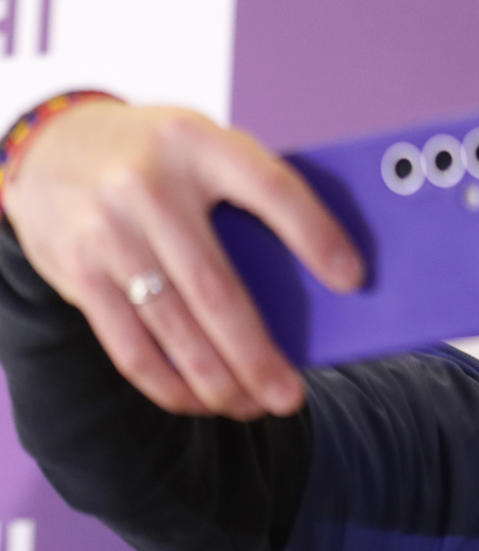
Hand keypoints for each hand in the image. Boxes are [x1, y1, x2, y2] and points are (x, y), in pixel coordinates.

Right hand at [5, 102, 363, 417]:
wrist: (54, 146)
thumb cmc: (160, 157)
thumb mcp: (207, 149)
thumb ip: (253, 195)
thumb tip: (322, 279)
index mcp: (200, 144)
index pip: (271, 188)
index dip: (316, 234)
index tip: (353, 280)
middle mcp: (148, 187)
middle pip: (216, 287)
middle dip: (257, 354)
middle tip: (292, 395)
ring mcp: (107, 232)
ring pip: (173, 327)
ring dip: (217, 381)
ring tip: (255, 406)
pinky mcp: (78, 272)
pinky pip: (128, 344)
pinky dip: (167, 384)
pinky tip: (199, 401)